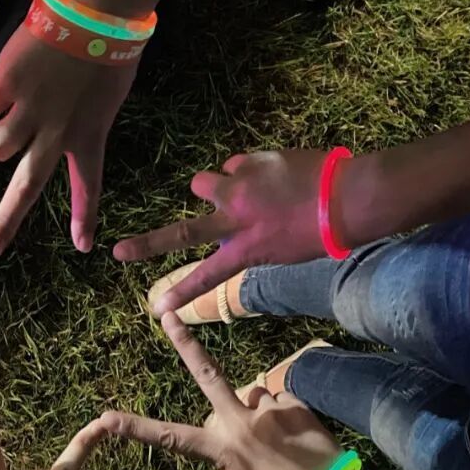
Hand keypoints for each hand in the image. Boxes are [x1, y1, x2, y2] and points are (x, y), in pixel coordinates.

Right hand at [0, 25, 136, 253]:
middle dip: (7, 221)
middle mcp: (57, 132)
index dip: (85, 216)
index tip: (83, 246)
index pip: (89, 185)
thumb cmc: (109, 45)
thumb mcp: (104, 94)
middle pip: (27, 187)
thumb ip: (78, 116)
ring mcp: (29, 111)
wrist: (96, 10)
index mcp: (89, 135)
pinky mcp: (6, 86)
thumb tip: (41, 122)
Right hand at [100, 312, 339, 469]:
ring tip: (282, 441)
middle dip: (184, 344)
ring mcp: (268, 409)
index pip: (169, 437)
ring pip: (255, 398)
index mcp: (221, 450)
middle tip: (166, 315)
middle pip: (207, 375)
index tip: (105, 418)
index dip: (134, 428)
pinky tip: (298, 437)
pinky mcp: (294, 403)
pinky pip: (281, 401)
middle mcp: (240, 422)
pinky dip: (286, 415)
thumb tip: (232, 436)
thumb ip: (229, 460)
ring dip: (262, 412)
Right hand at [113, 149, 328, 315]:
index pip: (207, 276)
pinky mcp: (252, 160)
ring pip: (204, 183)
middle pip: (182, 232)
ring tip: (238, 190)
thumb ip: (251, 242)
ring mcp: (241, 186)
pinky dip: (244, 171)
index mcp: (248, 248)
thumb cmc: (324, 233)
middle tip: (119, 251)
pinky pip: (235, 164)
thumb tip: (230, 228)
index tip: (157, 309)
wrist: (349, 196)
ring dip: (213, 188)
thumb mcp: (284, 251)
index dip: (181, 293)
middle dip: (147, 244)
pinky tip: (268, 175)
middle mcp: (236, 218)